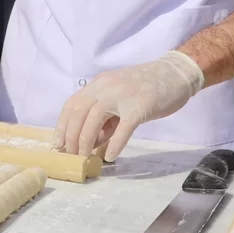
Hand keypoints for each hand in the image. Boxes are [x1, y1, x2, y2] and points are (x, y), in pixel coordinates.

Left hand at [54, 50, 204, 161]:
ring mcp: (122, 96)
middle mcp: (106, 87)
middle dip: (71, 136)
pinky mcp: (140, 106)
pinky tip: (110, 156)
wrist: (175, 74)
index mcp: (99, 84)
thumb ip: (106, 119)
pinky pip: (123, 128)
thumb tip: (93, 143)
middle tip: (71, 155)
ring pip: (94, 119)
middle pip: (79, 112)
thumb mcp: (119, 99)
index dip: (62, 125)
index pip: (72, 104)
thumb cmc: (146, 88)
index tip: (58, 144)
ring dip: (86, 141)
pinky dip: (115, 144)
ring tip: (86, 157)